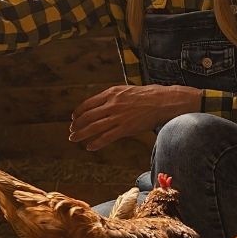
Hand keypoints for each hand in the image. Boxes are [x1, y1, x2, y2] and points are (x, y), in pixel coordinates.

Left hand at [69, 84, 200, 150]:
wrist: (165, 101)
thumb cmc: (148, 95)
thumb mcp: (126, 90)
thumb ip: (112, 97)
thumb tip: (101, 104)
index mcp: (111, 93)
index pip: (88, 104)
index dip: (78, 112)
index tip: (73, 118)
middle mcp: (112, 104)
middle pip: (88, 116)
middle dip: (77, 125)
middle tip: (71, 131)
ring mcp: (119, 117)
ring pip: (94, 127)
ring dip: (81, 134)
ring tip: (74, 139)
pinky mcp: (126, 128)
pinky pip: (107, 137)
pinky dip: (96, 143)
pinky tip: (90, 147)